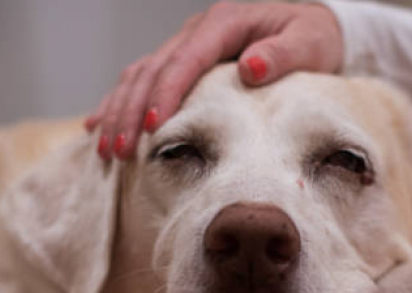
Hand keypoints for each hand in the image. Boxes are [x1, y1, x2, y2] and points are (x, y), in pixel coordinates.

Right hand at [85, 1, 342, 160]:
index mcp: (224, 22)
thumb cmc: (314, 37)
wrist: (313, 26)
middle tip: (119, 151)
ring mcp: (187, 45)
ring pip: (139, 74)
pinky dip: (118, 102)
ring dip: (118, 110)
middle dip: (131, 111)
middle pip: (152, 69)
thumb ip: (284, 54)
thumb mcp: (309, 42)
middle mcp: (198, 30)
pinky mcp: (184, 61)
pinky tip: (97, 125)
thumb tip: (251, 66)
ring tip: (105, 148)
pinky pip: (142, 79)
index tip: (154, 127)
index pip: (186, 59)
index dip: (166, 93)